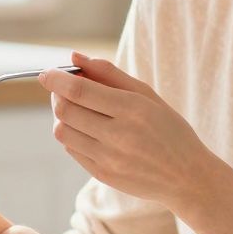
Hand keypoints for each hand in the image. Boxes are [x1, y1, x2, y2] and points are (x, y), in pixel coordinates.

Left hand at [38, 53, 224, 212]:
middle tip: (61, 88)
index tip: (45, 73)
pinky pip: (72, 150)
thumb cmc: (169, 129)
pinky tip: (86, 129)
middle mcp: (118, 135)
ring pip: (63, 132)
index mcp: (132, 109)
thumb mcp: (147, 95)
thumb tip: (74, 57)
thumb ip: (109, 74)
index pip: (79, 91)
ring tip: (75, 109)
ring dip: (61, 116)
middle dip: (56, 95)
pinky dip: (71, 135)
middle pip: (66, 110)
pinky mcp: (102, 175)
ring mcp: (109, 159)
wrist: (187, 177)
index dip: (56, 79)